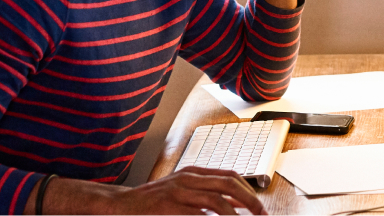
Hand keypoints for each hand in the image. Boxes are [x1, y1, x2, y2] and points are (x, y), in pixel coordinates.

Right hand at [112, 167, 266, 214]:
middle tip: (261, 215)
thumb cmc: (154, 202)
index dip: (249, 191)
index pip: (230, 176)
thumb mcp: (183, 191)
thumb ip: (207, 194)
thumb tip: (238, 204)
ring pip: (218, 201)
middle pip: (229, 184)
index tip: (260, 208)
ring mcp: (180, 192)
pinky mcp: (171, 207)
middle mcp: (189, 178)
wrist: (122, 205)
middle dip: (250, 201)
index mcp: (194, 173)